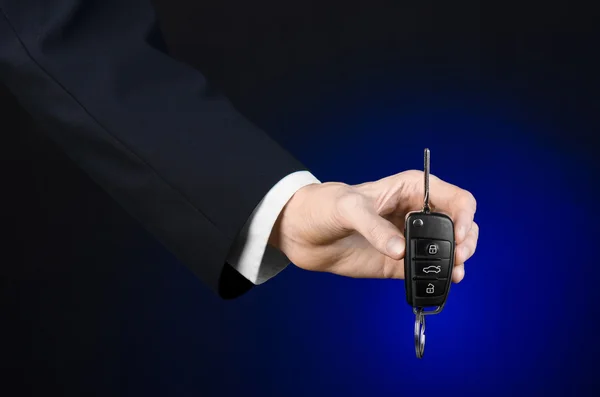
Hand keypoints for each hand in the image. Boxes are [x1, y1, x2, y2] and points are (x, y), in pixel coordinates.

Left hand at [268, 170, 477, 282]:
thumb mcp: (348, 208)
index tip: (458, 235)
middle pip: (459, 225)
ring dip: (457, 261)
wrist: (303, 232)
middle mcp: (416, 214)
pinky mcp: (398, 263)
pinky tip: (440, 283)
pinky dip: (437, 278)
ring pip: (448, 249)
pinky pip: (425, 271)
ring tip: (454, 273)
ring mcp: (409, 240)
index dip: (464, 216)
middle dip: (466, 241)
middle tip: (457, 257)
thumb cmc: (324, 206)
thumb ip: (374, 227)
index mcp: (412, 189)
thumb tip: (399, 251)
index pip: (456, 199)